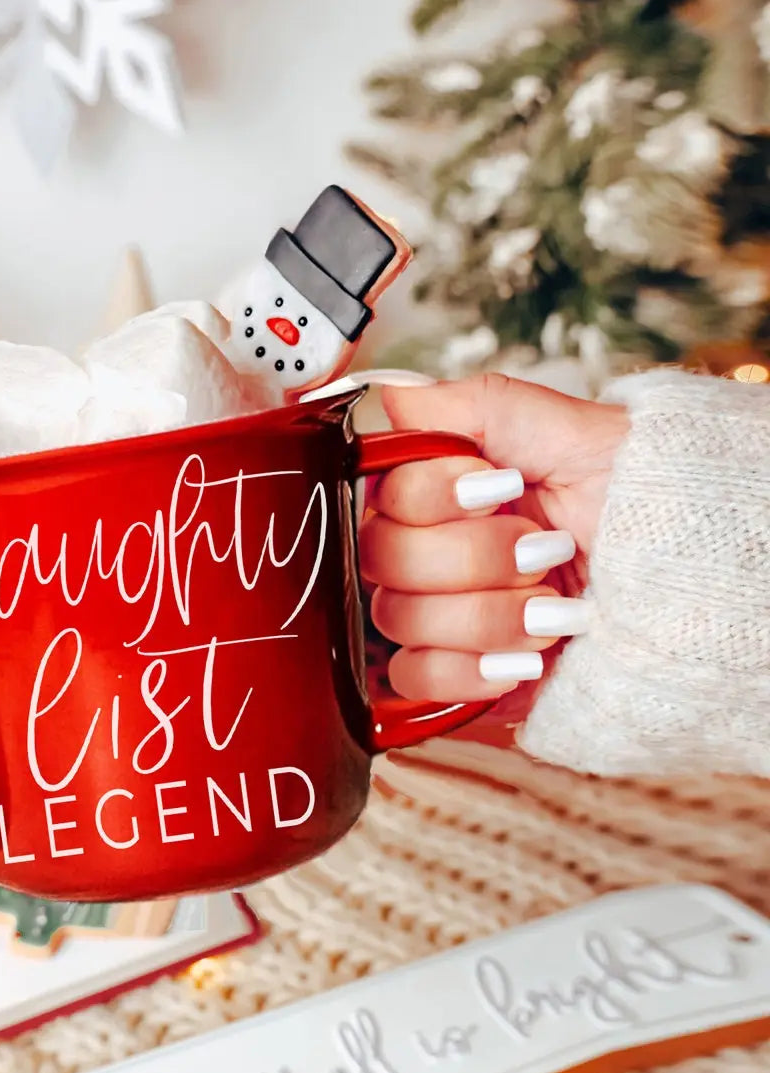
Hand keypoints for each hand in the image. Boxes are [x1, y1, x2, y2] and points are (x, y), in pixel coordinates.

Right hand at [360, 372, 630, 721]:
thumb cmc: (638, 500)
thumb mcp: (564, 429)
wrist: (688, 580)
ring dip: (491, 613)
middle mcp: (429, 549)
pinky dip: (471, 668)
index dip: (438, 496)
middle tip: (547, 548)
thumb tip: (393, 395)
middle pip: (384, 559)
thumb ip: (468, 405)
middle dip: (477, 556)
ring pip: (401, 618)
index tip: (503, 488)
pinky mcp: (456, 672)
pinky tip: (524, 656)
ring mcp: (438, 614)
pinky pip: (416, 678)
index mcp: (442, 491)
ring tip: (556, 606)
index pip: (384, 495)